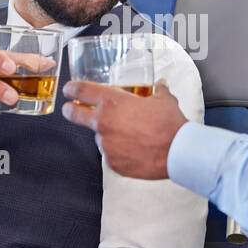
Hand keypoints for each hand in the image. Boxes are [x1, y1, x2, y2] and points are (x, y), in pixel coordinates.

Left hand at [61, 79, 188, 178]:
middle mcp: (104, 122)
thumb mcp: (164, 100)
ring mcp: (106, 145)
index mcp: (113, 102)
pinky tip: (134, 149)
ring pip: (99, 136)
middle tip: (70, 109)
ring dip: (108, 134)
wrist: (178, 152)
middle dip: (70, 110)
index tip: (69, 89)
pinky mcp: (113, 163)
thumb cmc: (170, 125)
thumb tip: (160, 85)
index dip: (71, 88)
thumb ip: (158, 90)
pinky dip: (119, 151)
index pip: (81, 90)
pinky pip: (111, 155)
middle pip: (74, 114)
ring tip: (129, 135)